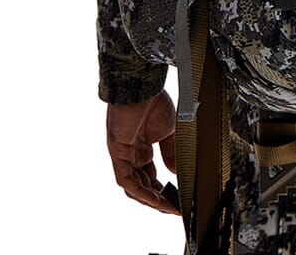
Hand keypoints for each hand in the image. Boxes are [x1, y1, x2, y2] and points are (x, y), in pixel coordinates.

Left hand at [106, 90, 179, 214]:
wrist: (143, 87)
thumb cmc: (154, 102)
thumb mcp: (169, 131)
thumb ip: (171, 153)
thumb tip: (176, 174)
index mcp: (142, 149)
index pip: (151, 177)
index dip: (163, 191)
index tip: (177, 199)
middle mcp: (131, 155)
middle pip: (142, 186)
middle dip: (159, 199)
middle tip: (175, 208)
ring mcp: (123, 155)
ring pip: (134, 187)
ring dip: (150, 199)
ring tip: (168, 207)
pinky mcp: (117, 152)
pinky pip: (126, 180)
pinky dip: (140, 191)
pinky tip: (155, 198)